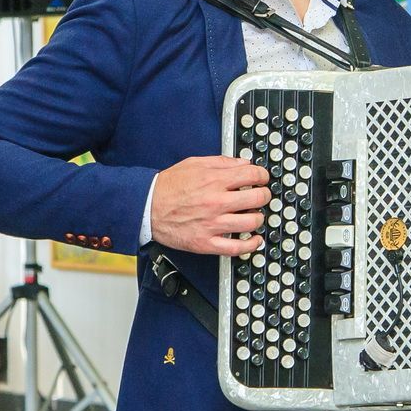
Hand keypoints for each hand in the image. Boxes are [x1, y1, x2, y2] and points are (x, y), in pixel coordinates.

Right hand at [151, 156, 270, 255]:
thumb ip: (221, 162)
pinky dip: (251, 245)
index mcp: (214, 181)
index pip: (252, 176)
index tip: (262, 179)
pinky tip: (255, 239)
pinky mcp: (206, 243)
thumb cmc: (168, 186)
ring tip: (254, 215)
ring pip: (251, 222)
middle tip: (261, 196)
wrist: (145, 207)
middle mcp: (215, 202)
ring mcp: (212, 224)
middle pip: (257, 198)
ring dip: (258, 218)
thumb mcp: (194, 164)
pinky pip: (236, 248)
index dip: (263, 176)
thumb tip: (244, 163)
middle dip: (264, 195)